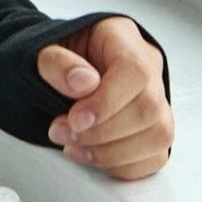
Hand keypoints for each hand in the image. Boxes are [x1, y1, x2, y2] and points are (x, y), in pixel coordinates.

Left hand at [37, 15, 172, 179]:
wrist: (59, 70)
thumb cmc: (55, 58)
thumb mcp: (43, 49)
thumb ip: (57, 62)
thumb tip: (84, 82)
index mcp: (122, 37)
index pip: (134, 71)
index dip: (107, 101)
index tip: (75, 119)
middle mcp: (148, 66)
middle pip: (148, 108)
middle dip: (102, 132)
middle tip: (62, 133)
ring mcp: (157, 99)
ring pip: (157, 136)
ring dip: (111, 152)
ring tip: (72, 147)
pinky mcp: (154, 129)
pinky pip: (155, 157)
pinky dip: (121, 165)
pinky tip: (91, 156)